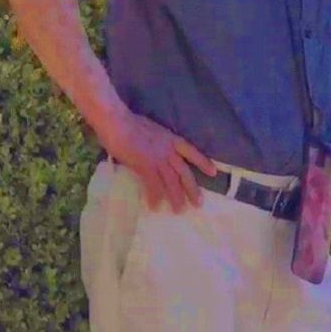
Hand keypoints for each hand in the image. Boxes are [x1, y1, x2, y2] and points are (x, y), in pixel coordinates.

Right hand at [99, 110, 218, 213]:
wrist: (117, 121)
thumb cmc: (129, 123)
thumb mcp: (152, 130)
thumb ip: (158, 142)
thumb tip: (158, 152)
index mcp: (171, 139)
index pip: (192, 151)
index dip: (202, 162)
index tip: (213, 172)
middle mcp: (168, 149)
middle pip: (184, 172)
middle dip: (192, 188)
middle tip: (198, 204)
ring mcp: (158, 158)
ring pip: (171, 181)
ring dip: (175, 197)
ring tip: (179, 210)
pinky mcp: (145, 165)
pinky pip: (152, 184)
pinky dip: (154, 196)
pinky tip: (155, 206)